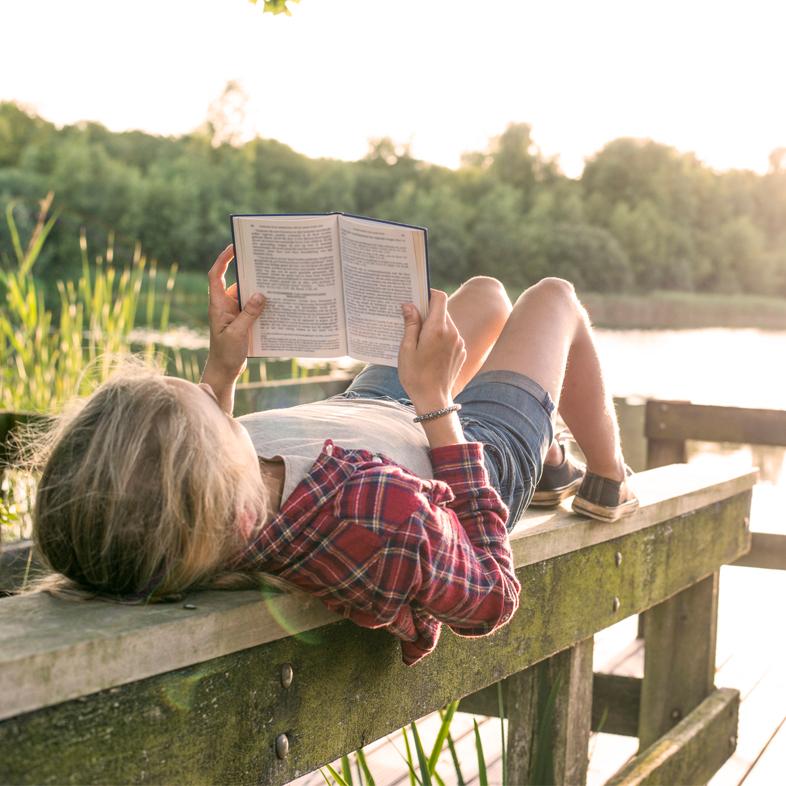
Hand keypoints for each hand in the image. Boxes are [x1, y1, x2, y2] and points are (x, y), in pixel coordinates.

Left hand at [205, 244, 265, 380]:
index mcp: (217, 304)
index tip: (234, 246)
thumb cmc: (225, 353)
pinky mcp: (243, 321)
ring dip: (259, 289)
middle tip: (264, 260)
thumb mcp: (238, 334)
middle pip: (236, 281)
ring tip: (275, 281)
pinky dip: (263, 304)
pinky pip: (253, 307)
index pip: (216, 275)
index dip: (223, 259)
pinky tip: (277, 303)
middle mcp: (225, 305)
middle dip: (248, 271)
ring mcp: (234, 313)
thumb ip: (248, 314)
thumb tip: (261, 294)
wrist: (224, 371)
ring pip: (247, 295)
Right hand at [397, 290, 466, 412]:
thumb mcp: (406, 349)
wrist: (433, 399)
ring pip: (447, 324)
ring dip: (433, 326)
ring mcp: (459, 343)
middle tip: (411, 320)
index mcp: (437, 329)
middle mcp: (452, 333)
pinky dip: (440, 338)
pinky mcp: (461, 352)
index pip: (439, 298)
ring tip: (418, 339)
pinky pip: (451, 337)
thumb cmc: (415, 375)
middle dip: (427, 312)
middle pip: (442, 311)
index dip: (428, 294)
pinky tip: (428, 351)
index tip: (416, 298)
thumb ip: (410, 325)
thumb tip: (410, 306)